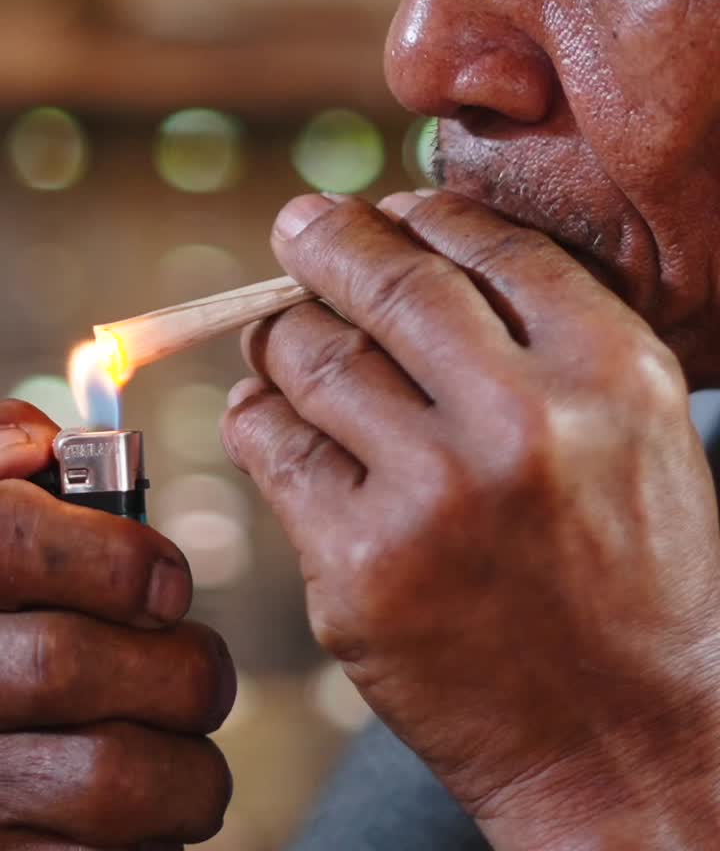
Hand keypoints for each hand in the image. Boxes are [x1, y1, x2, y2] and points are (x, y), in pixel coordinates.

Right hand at [0, 400, 234, 848]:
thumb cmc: (4, 602)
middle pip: (68, 664)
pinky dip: (151, 842)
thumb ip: (2, 461)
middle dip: (176, 667)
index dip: (109, 555)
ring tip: (192, 753)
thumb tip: (39, 442)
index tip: (171, 582)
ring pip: (104, 779)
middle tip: (205, 675)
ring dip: (186, 769)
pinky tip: (147, 815)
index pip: (10, 543)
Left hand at [222, 191, 719, 849]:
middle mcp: (522, 422)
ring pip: (310, 354)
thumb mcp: (641, 427)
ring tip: (281, 331)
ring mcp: (433, 498)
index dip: (419, 214)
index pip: (485, 244)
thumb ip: (553, 329)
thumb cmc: (637, 574)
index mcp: (608, 372)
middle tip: (300, 225)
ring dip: (283, 329)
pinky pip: (271, 445)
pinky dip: (259, 412)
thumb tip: (419, 242)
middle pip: (386, 281)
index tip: (385, 211)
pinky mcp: (360, 571)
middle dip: (326, 238)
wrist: (631, 742)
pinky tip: (271, 410)